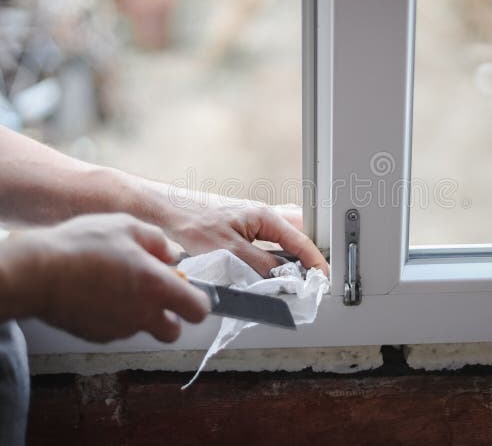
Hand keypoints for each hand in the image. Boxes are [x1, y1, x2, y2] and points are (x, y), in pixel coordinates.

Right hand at [18, 214, 209, 342]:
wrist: (36, 273)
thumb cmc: (83, 246)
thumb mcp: (126, 226)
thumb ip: (157, 241)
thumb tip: (171, 254)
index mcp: (158, 288)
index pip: (198, 310)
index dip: (197, 300)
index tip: (186, 288)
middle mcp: (143, 315)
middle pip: (172, 331)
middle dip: (169, 316)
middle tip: (152, 291)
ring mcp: (119, 329)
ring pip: (140, 328)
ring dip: (137, 311)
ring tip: (113, 281)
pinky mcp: (96, 335)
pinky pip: (115, 327)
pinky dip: (112, 314)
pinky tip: (95, 291)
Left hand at [157, 188, 328, 277]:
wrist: (168, 211)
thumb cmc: (194, 222)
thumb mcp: (231, 251)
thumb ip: (261, 265)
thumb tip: (284, 278)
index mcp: (267, 216)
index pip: (302, 240)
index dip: (315, 262)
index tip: (322, 279)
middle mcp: (264, 215)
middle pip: (300, 233)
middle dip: (309, 254)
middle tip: (312, 276)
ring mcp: (254, 219)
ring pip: (285, 236)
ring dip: (292, 254)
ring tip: (295, 275)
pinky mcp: (243, 226)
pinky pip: (270, 240)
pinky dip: (276, 254)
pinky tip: (271, 268)